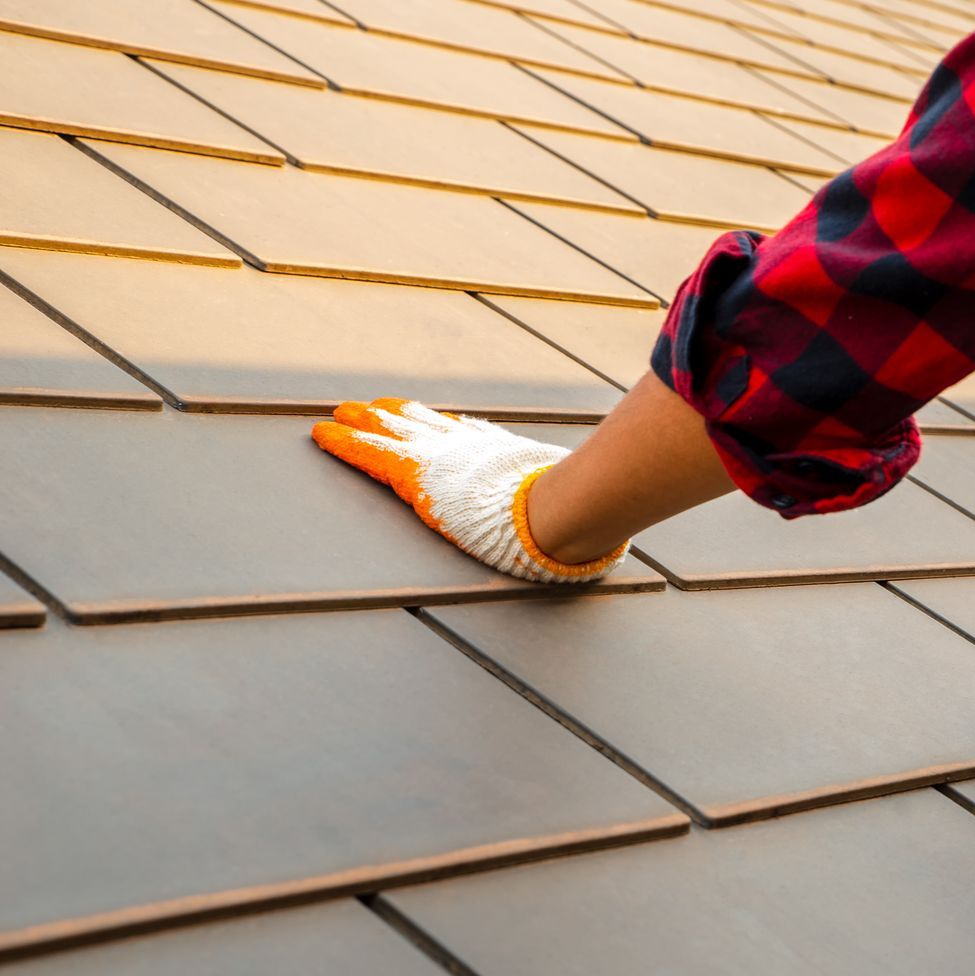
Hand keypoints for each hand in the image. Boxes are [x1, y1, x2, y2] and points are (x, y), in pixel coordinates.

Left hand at [313, 398, 628, 582]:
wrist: (557, 510)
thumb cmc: (573, 513)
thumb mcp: (576, 503)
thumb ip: (576, 506)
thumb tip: (607, 525)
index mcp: (505, 459)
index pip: (469, 436)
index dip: (447, 426)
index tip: (434, 418)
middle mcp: (471, 450)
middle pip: (428, 425)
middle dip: (401, 416)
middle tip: (377, 406)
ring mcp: (442, 458)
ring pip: (394, 432)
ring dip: (366, 422)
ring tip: (342, 412)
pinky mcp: (416, 474)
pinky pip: (371, 454)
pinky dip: (345, 442)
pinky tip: (322, 433)